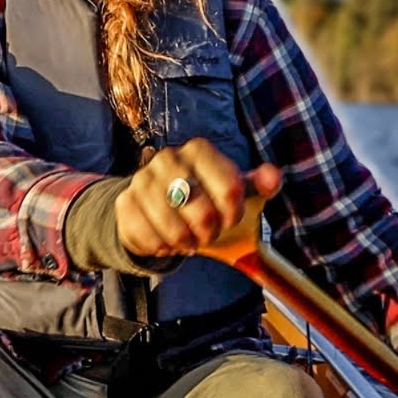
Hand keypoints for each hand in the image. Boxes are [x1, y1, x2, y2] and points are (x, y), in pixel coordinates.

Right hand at [114, 137, 281, 257]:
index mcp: (198, 150)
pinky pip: (148, 238)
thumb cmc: (202, 199)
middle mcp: (168, 158)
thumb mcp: (233, 190)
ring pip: (173, 228)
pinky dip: (162, 247)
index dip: (233, 211)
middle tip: (207, 233)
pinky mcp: (125, 203)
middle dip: (208, 230)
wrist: (155, 207)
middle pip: (200, 208)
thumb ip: (258, 184)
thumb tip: (273, 176)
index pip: (228, 185)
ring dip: (185, 242)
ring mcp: (142, 179)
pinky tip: (165, 240)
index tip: (230, 219)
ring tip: (187, 238)